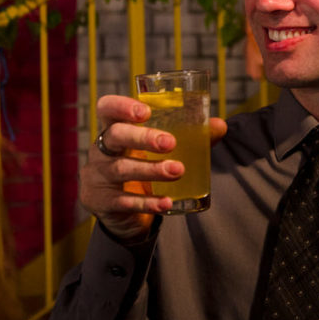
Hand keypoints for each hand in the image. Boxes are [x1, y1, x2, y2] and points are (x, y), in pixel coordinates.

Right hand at [81, 94, 227, 242]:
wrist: (124, 213)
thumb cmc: (143, 167)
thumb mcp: (159, 151)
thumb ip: (189, 136)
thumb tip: (220, 125)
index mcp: (114, 128)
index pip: (107, 108)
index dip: (121, 106)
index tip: (145, 111)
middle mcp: (101, 150)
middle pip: (115, 135)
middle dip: (143, 137)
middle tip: (171, 142)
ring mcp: (98, 176)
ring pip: (122, 169)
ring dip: (152, 170)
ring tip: (178, 170)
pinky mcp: (103, 202)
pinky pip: (125, 201)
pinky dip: (148, 202)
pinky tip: (167, 203)